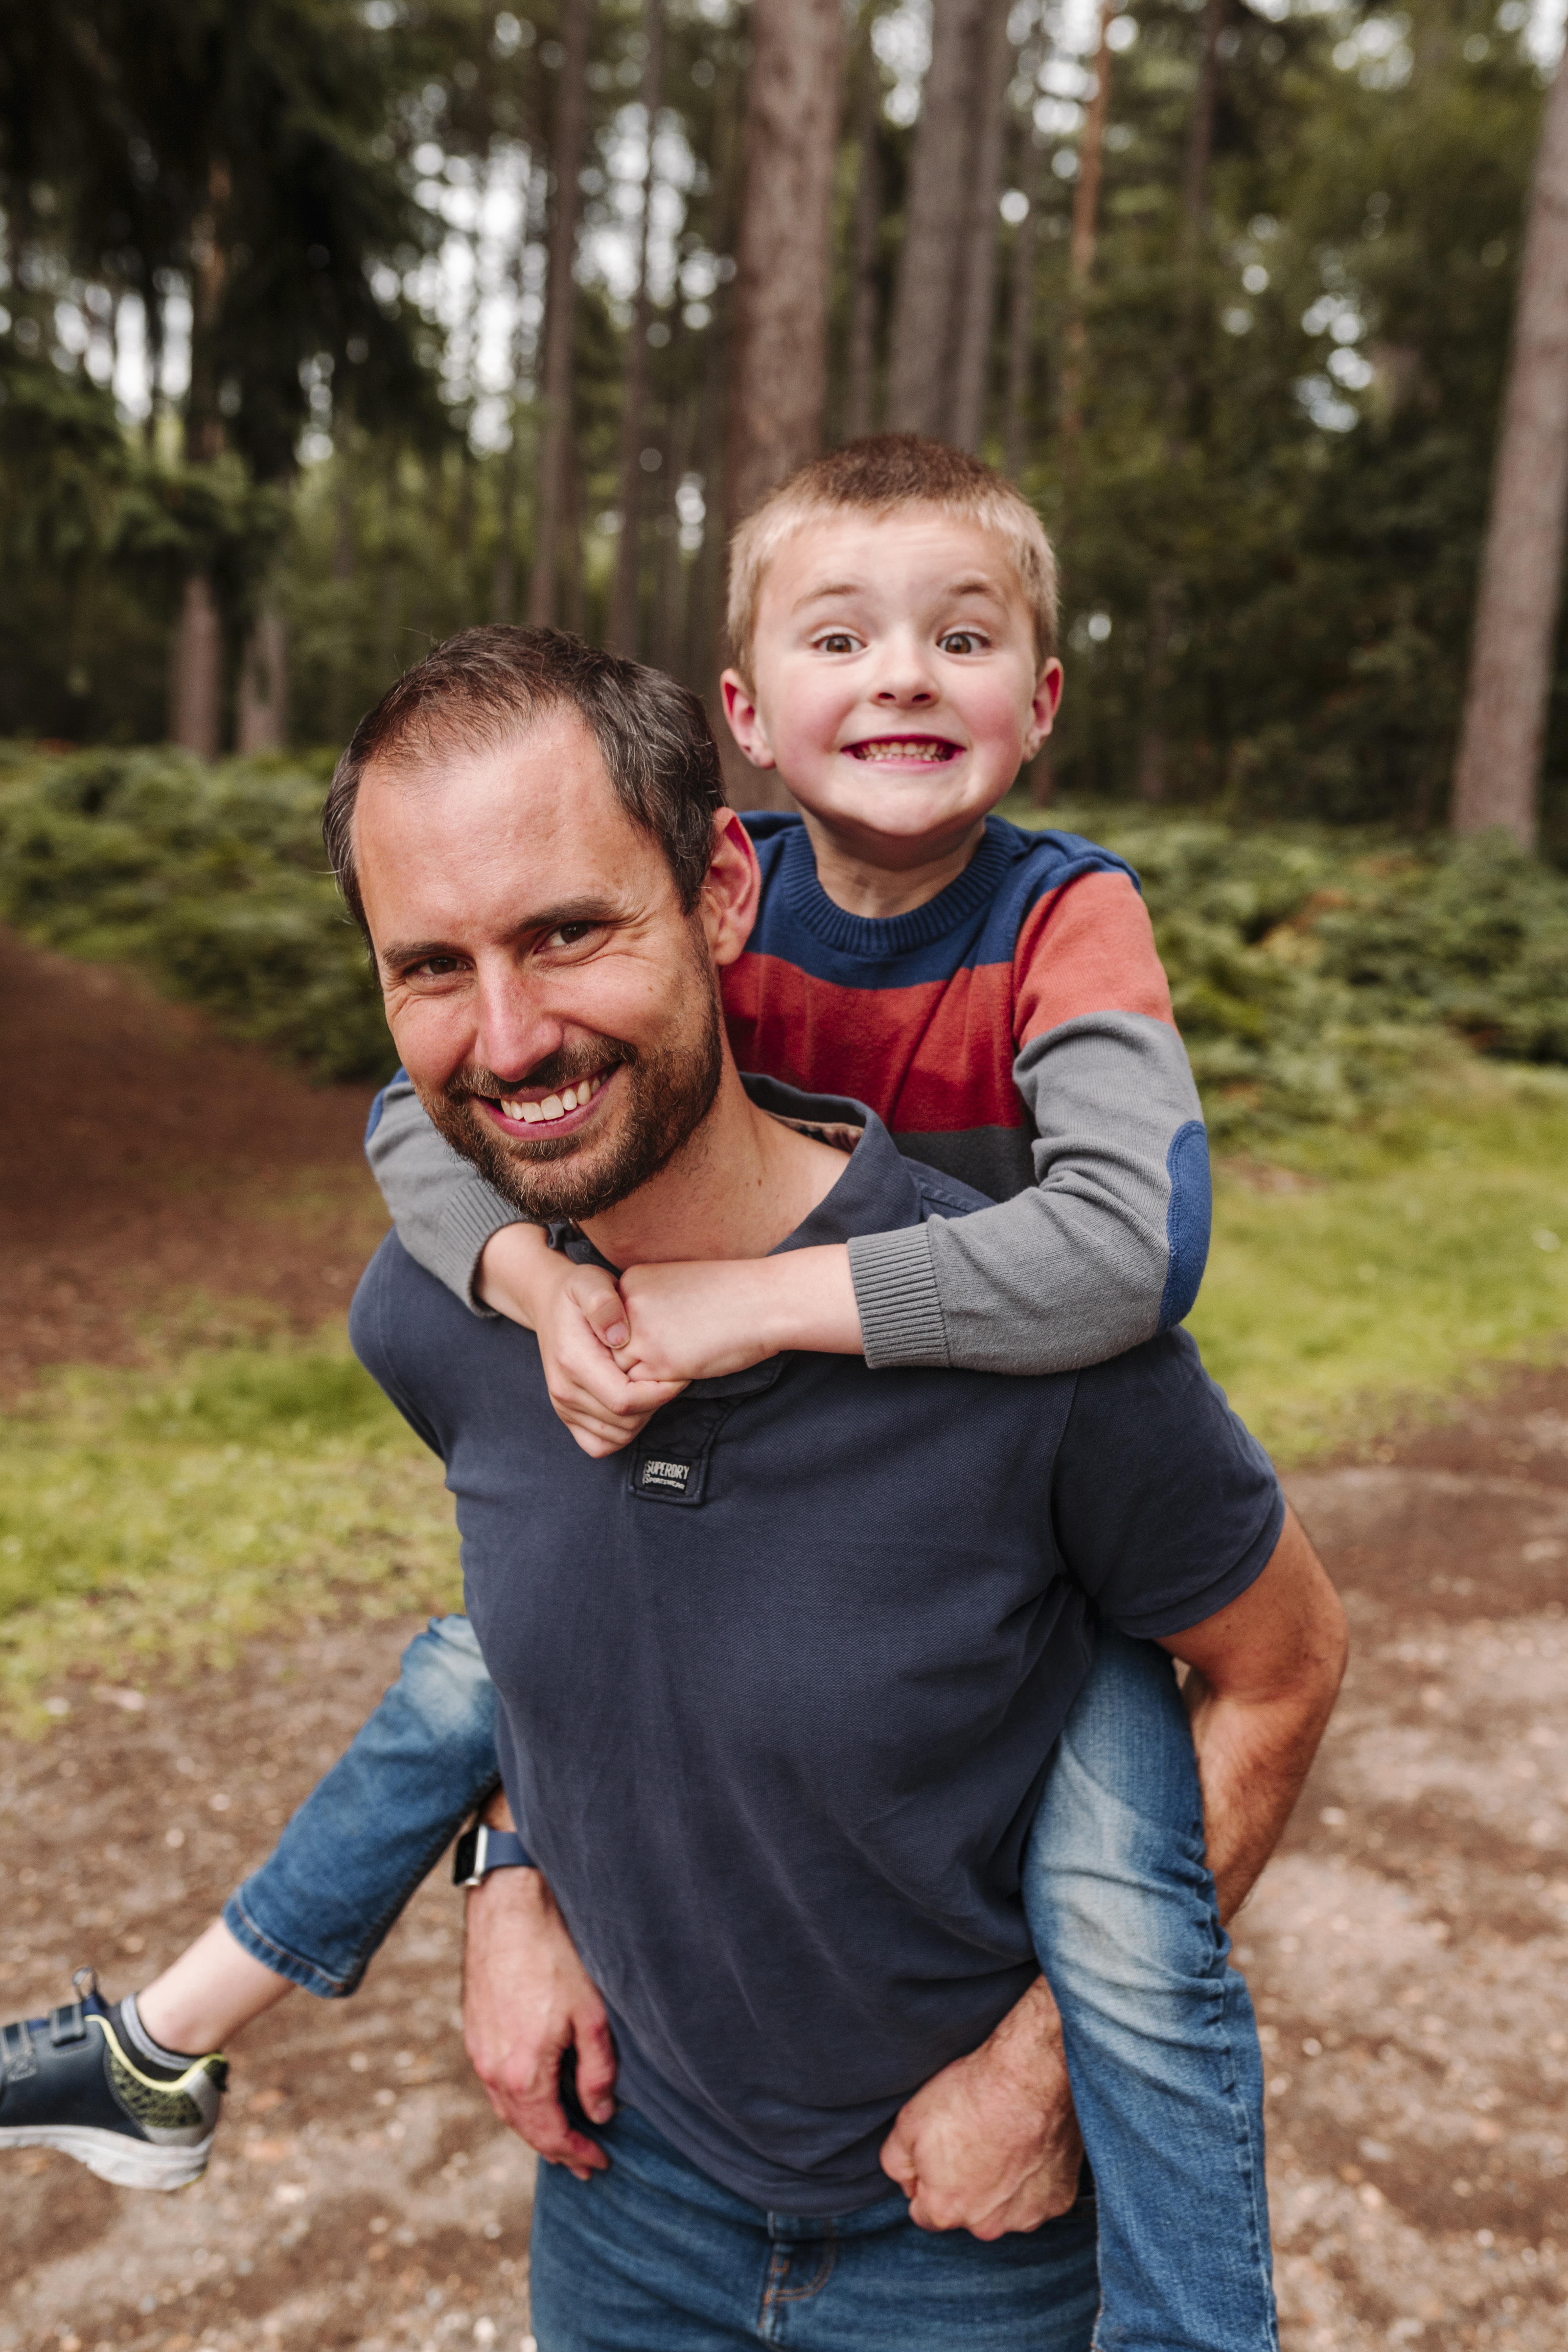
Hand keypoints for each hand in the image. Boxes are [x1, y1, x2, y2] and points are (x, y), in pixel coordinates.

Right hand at [463, 1864, 616, 2177]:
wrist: (508, 1910)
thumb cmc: (554, 1957)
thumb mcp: (592, 2016)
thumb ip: (597, 2072)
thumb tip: (600, 2114)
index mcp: (522, 2073)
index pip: (551, 2134)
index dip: (577, 2153)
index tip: (600, 2163)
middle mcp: (492, 2070)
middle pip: (524, 2128)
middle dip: (555, 2150)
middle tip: (581, 2164)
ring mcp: (478, 2050)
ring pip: (506, 2108)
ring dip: (534, 2128)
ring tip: (560, 2139)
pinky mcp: (474, 2030)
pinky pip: (494, 2083)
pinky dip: (517, 2102)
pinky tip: (534, 2097)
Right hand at [478, 1223, 685, 1457]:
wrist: (548, 1303)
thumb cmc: (579, 1291)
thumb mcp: (591, 1282)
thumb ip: (604, 1304)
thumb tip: (619, 1336)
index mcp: (573, 1362)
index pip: (625, 1400)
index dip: (660, 1393)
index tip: (679, 1372)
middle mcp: (564, 1391)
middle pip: (625, 1421)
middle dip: (656, 1404)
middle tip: (669, 1376)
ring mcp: (563, 1407)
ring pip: (618, 1436)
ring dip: (644, 1417)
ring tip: (652, 1385)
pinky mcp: (568, 1416)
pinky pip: (601, 1444)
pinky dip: (623, 1432)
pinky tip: (634, 1403)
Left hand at [612, 1245, 862, 1383]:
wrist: (764, 1299)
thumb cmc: (729, 1292)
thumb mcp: (676, 1284)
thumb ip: (646, 1306)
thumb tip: (631, 1340)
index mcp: (631, 1280)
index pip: (610, 1324)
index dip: (634, 1338)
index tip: (664, 1334)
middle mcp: (628, 1306)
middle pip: (612, 1350)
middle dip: (635, 1360)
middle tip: (670, 1354)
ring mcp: (641, 1335)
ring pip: (623, 1373)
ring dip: (647, 1377)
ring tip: (680, 1361)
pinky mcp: (660, 1362)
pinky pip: (644, 1389)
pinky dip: (662, 1388)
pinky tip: (689, 1369)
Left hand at [879, 1976, 1082, 2237]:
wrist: (1029, 2075)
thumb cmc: (969, 2096)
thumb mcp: (907, 2123)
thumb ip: (898, 2164)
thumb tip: (907, 2180)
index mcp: (946, 2211)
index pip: (925, 2212)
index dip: (927, 2180)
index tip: (940, 2153)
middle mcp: (987, 2226)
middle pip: (967, 2212)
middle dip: (965, 2185)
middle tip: (973, 2140)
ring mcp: (1027, 2216)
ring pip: (1004, 2207)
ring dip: (1001, 2185)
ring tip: (1003, 2139)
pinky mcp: (1059, 2199)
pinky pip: (1038, 2196)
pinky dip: (1034, 2177)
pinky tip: (1029, 2144)